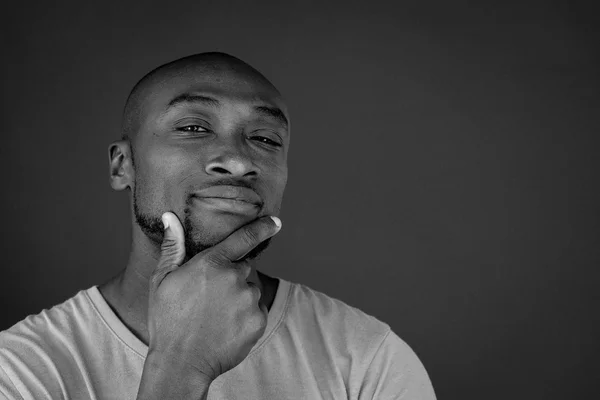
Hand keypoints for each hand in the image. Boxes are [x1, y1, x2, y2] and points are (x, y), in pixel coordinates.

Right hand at [146, 212, 281, 380]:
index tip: (276, 221)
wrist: (181, 362)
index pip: (244, 238)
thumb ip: (172, 247)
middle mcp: (234, 277)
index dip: (263, 227)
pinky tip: (226, 327)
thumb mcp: (161, 280)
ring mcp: (248, 300)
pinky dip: (246, 317)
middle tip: (209, 299)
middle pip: (243, 268)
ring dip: (238, 298)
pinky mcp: (258, 321)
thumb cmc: (167, 319)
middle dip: (231, 277)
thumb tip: (169, 218)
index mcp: (211, 263)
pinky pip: (257, 311)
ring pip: (250, 291)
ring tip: (214, 316)